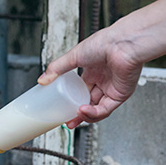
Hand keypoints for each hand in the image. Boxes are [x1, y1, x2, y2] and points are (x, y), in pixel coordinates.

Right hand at [38, 0, 165, 127]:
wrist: (123, 43)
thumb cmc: (104, 43)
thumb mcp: (74, 56)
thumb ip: (57, 69)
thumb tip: (42, 80)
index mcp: (93, 71)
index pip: (81, 91)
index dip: (72, 101)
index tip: (62, 108)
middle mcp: (103, 81)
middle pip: (89, 103)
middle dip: (78, 114)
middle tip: (67, 121)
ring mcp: (112, 89)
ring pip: (98, 109)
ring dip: (86, 116)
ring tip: (74, 118)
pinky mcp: (120, 95)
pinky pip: (106, 109)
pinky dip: (95, 113)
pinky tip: (84, 111)